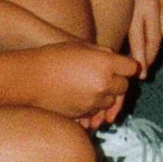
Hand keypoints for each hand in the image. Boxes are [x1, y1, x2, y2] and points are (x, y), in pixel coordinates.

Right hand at [20, 41, 138, 120]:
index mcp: (106, 63)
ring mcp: (94, 101)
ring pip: (110, 102)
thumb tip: (118, 61)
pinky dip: (92, 108)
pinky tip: (81, 99)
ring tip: (88, 87)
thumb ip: (104, 54)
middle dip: (117, 83)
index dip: (127, 67)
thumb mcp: (82, 47)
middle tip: (104, 77)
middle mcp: (104, 83)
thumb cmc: (54, 57)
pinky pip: (95, 113)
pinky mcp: (83, 114)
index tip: (122, 67)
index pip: (132, 68)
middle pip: (124, 87)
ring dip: (104, 97)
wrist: (29, 79)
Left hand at [109, 0, 162, 68]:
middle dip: (150, 58)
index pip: (142, 43)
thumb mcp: (116, 3)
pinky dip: (162, 25)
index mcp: (138, 9)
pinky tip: (154, 30)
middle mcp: (152, 5)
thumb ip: (120, 25)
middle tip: (145, 71)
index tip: (140, 73)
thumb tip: (117, 47)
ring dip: (156, 41)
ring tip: (148, 52)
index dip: (142, 60)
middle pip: (155, 41)